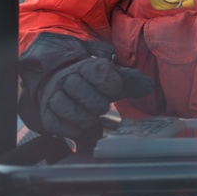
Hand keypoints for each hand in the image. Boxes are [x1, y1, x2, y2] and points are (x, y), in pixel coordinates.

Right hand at [39, 56, 154, 140]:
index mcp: (87, 66)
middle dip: (95, 102)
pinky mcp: (47, 114)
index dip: (109, 83)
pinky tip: (81, 127)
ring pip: (66, 106)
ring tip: (93, 119)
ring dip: (84, 117)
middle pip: (79, 89)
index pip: (97, 71)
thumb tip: (149, 86)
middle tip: (103, 108)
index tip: (115, 89)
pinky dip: (72, 128)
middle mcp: (68, 78)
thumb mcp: (114, 80)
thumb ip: (132, 82)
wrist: (64, 88)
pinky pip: (57, 123)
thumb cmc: (95, 85)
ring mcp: (54, 96)